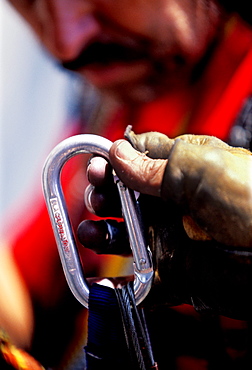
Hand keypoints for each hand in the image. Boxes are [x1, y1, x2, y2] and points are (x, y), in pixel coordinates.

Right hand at [78, 129, 251, 317]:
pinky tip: (103, 280)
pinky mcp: (176, 272)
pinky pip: (142, 282)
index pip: (138, 159)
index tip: (97, 167)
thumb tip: (118, 153)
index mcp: (182, 170)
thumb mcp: (199, 168)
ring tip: (90, 232)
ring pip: (127, 237)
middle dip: (104, 195)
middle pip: (125, 198)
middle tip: (96, 197)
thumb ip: (154, 164)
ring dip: (103, 234)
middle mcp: (174, 203)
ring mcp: (173, 237)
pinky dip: (121, 286)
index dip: (114, 162)